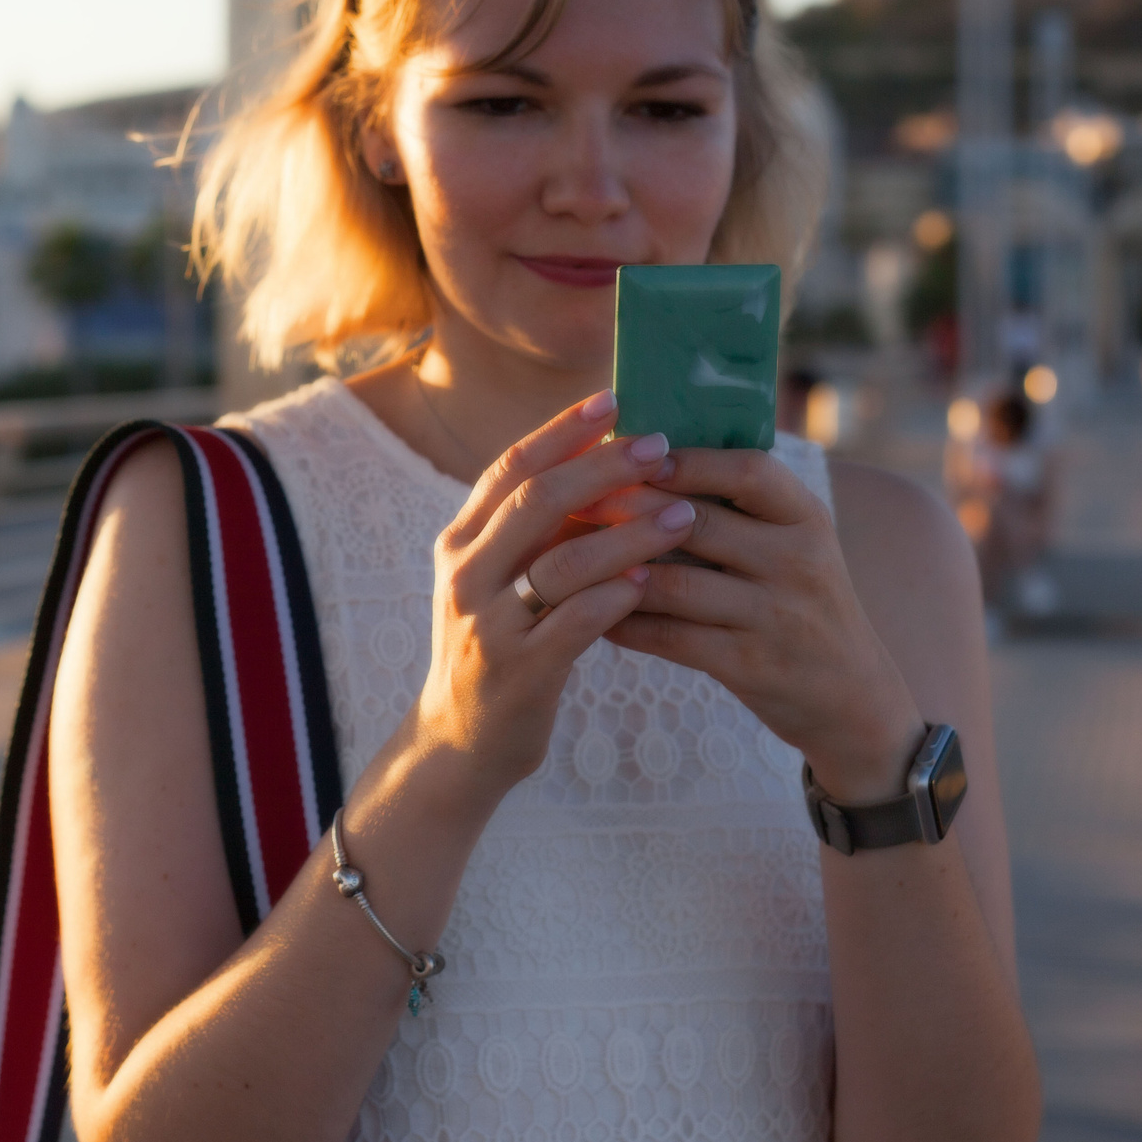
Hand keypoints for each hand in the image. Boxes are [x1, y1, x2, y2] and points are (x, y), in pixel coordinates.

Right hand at [414, 393, 698, 798]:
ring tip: (683, 514)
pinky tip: (655, 580)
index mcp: (459, 542)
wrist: (459, 742)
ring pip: (562, 561)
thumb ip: (532, 532)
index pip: (510, 467)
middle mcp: (465, 575)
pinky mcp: (518, 670)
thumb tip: (600, 465)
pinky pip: (575, 623)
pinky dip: (617, 597)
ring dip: (627, 533)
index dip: (562, 430)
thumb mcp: (494, 581)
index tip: (613, 399)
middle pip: (536, 500)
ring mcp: (487, 624)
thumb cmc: (496, 649)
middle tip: (660, 446)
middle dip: (603, 467)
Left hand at [598, 447, 926, 801]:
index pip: (748, 470)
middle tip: (573, 501)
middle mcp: (798, 561)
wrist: (851, 698)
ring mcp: (776, 616)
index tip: (629, 451)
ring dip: (614, 570)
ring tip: (568, 557)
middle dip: (627, 510)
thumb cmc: (800, 604)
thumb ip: (738, 506)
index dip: (685, 460)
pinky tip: (591, 615)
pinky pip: (671, 638)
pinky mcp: (751, 666)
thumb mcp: (793, 544)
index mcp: (806, 518)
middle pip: (697, 523)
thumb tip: (646, 454)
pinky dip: (625, 624)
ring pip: (675, 584)